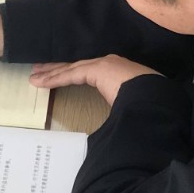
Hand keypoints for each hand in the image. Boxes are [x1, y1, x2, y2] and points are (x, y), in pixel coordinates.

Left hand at [29, 55, 156, 107]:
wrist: (159, 97)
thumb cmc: (148, 105)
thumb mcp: (130, 108)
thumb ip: (118, 111)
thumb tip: (112, 128)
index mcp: (115, 73)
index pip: (87, 72)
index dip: (70, 73)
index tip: (56, 75)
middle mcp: (108, 64)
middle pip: (76, 66)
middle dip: (56, 69)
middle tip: (39, 70)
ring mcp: (103, 64)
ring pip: (71, 68)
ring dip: (51, 73)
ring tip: (35, 76)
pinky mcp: (98, 69)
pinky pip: (71, 74)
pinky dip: (55, 78)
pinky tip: (41, 81)